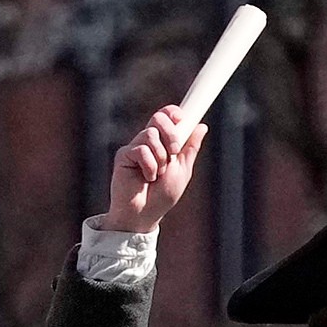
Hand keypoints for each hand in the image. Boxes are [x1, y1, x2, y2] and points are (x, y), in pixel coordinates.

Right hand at [104, 105, 206, 233]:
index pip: (166, 118)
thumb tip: (201, 127)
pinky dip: (150, 166)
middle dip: (171, 134)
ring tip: (158, 174)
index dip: (173, 113)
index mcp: (163, 143)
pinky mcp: (124, 155)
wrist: (145, 214)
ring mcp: (135, 147)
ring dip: (161, 157)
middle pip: (158, 118)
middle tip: (174, 152)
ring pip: (150, 135)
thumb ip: (190, 149)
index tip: (181, 117)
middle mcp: (148, 142)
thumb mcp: (182, 170)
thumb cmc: (162, 196)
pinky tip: (147, 178)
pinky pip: (141, 150)